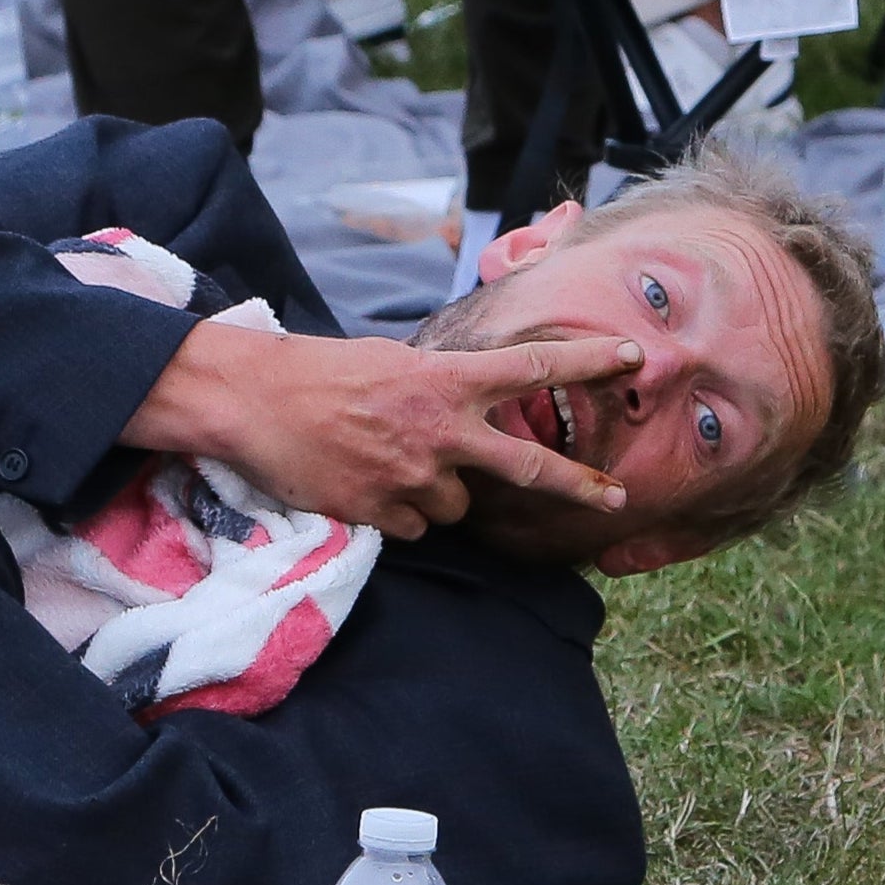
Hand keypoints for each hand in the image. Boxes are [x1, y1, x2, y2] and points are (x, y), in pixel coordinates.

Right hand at [124, 317, 642, 536]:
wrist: (248, 400)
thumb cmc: (319, 371)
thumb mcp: (392, 361)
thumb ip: (441, 384)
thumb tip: (472, 401)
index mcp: (444, 379)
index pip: (531, 367)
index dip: (587, 362)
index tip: (635, 357)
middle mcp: (440, 429)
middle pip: (527, 466)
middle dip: (579, 485)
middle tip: (618, 498)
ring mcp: (413, 476)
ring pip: (457, 503)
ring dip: (436, 491)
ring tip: (384, 461)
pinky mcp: (382, 513)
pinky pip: (416, 526)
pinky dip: (399, 513)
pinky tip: (362, 484)